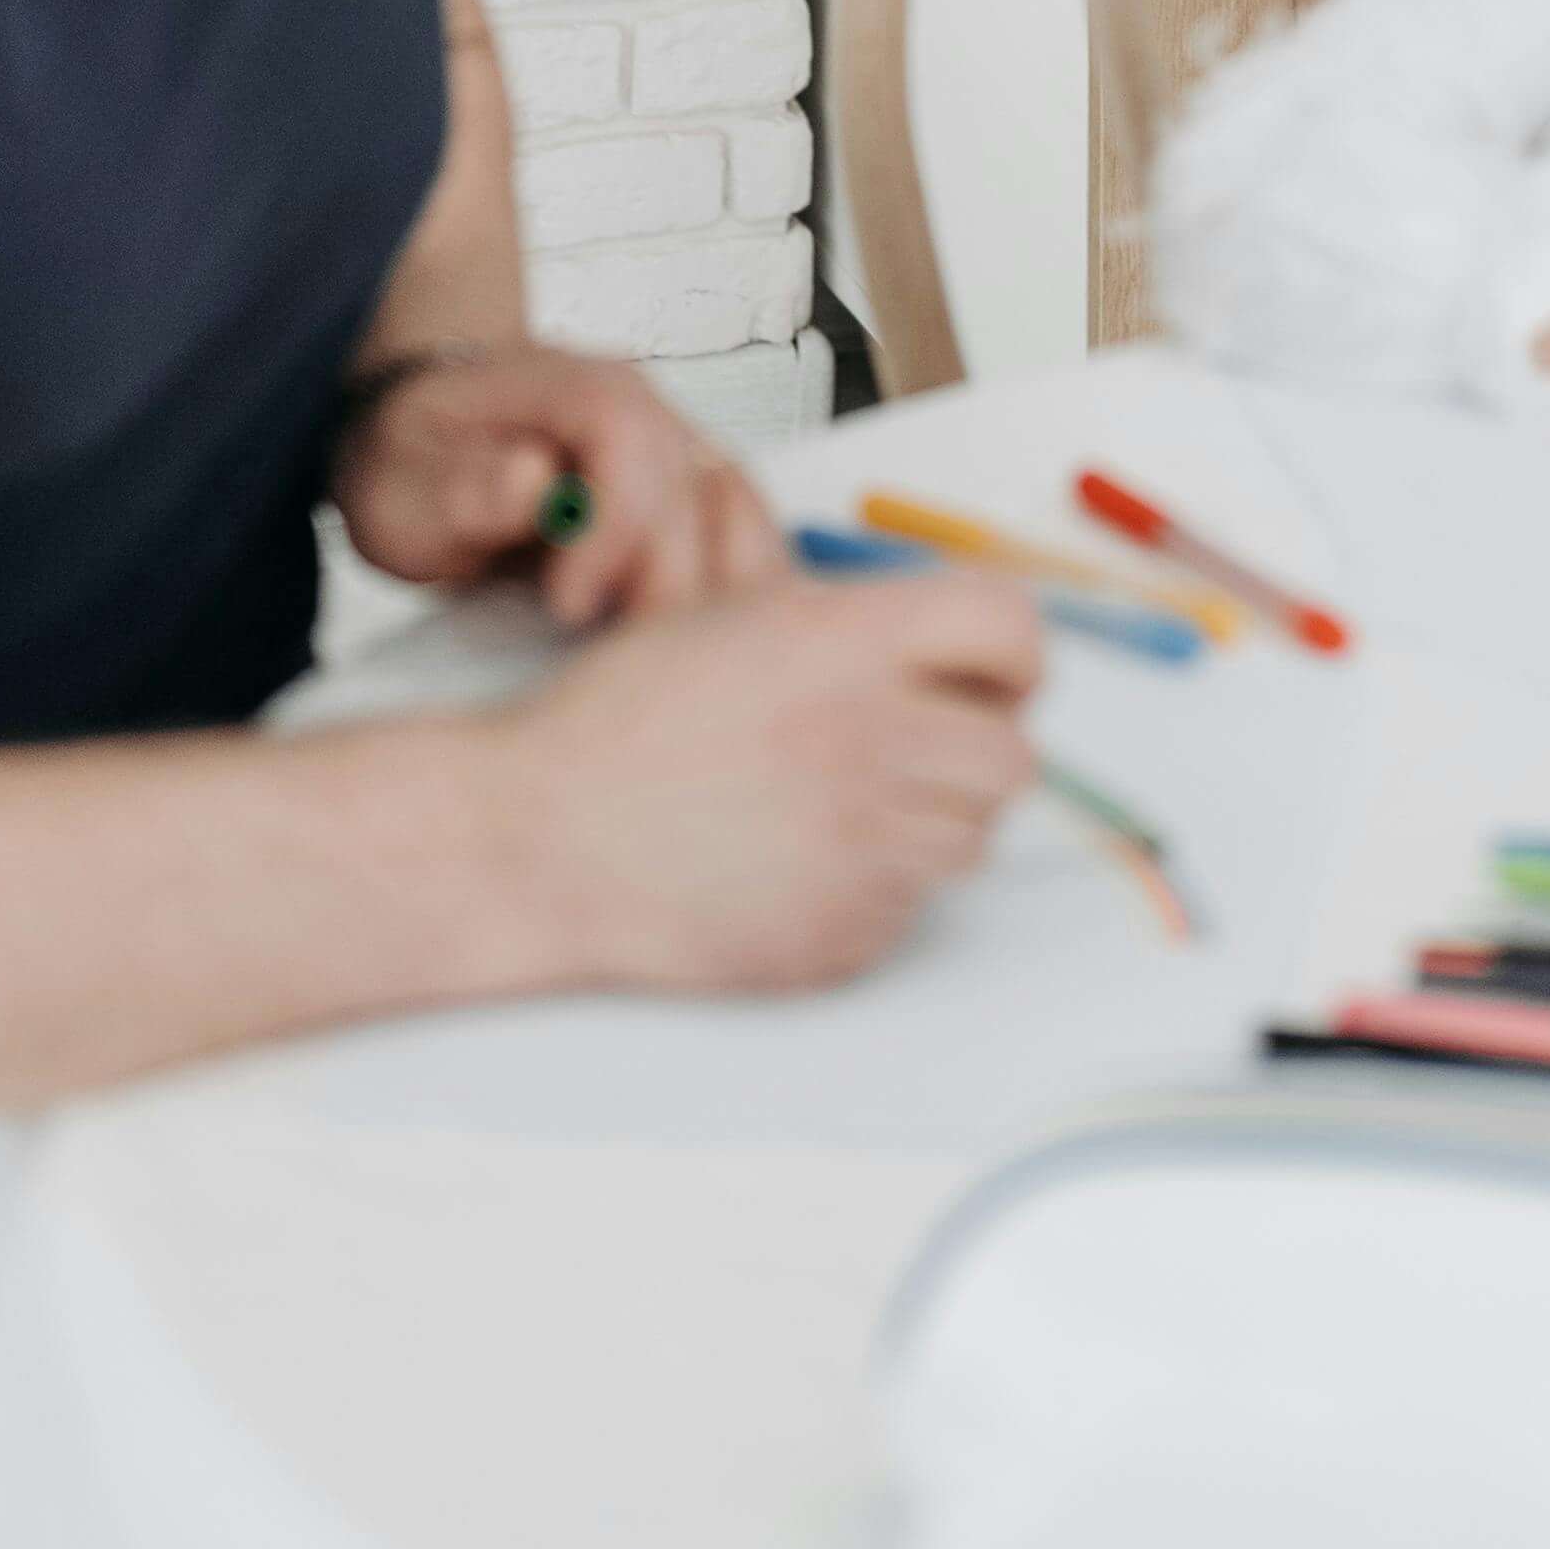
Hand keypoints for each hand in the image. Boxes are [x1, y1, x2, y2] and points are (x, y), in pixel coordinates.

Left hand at [332, 342, 787, 630]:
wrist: (435, 435)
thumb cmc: (419, 459)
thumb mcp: (402, 479)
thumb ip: (462, 486)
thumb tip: (531, 480)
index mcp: (581, 390)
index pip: (633, 442)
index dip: (614, 527)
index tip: (563, 602)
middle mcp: (652, 413)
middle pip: (705, 492)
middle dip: (663, 587)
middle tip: (601, 659)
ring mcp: (684, 456)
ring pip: (745, 520)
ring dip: (708, 601)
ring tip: (637, 661)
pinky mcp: (696, 504)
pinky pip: (744, 546)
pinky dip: (728, 601)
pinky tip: (675, 653)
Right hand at [491, 562, 1044, 998]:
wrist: (537, 836)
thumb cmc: (620, 722)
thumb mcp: (739, 614)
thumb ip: (857, 621)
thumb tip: (952, 638)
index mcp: (849, 642)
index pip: (1012, 630)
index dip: (1011, 653)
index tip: (994, 673)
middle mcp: (872, 740)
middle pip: (1013, 753)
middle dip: (981, 748)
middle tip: (929, 746)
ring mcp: (862, 849)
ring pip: (971, 837)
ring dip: (934, 820)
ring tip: (848, 805)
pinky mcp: (841, 934)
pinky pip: (909, 909)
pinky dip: (877, 890)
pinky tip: (801, 863)